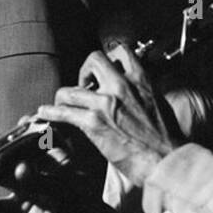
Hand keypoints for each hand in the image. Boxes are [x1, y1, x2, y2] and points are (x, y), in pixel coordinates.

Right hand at [0, 128, 89, 212]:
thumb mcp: (66, 198)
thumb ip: (42, 183)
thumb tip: (19, 168)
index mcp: (59, 162)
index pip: (43, 141)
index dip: (32, 130)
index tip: (22, 122)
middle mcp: (41, 173)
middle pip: (17, 156)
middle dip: (1, 149)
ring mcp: (27, 191)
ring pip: (2, 178)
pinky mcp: (17, 210)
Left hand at [35, 45, 185, 187]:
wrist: (167, 160)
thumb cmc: (166, 140)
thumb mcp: (159, 104)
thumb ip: (142, 93)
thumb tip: (132, 95)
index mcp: (141, 80)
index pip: (120, 51)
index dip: (107, 59)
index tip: (102, 70)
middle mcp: (122, 86)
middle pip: (92, 60)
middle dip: (84, 71)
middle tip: (84, 86)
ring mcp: (105, 103)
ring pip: (71, 89)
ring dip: (64, 97)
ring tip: (63, 104)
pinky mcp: (94, 122)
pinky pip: (64, 111)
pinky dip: (51, 112)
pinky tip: (45, 113)